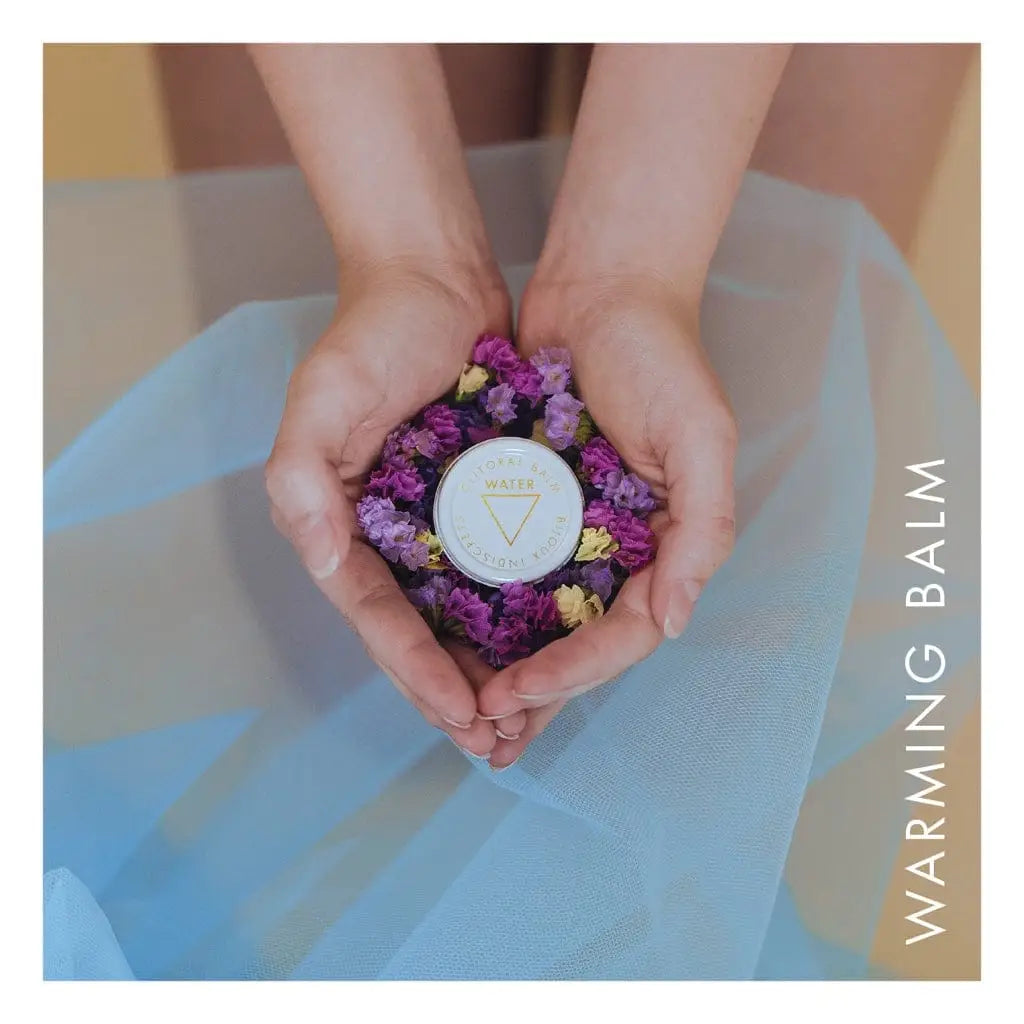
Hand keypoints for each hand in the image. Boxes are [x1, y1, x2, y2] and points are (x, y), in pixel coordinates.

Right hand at [265, 259, 522, 755]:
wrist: (433, 280)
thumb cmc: (371, 334)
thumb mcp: (321, 397)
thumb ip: (301, 478)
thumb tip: (322, 561)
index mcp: (342, 525)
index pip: (379, 617)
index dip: (416, 672)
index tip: (462, 716)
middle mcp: (386, 534)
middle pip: (419, 632)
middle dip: (454, 692)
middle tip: (498, 746)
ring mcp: (433, 521)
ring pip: (461, 616)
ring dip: (489, 670)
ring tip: (526, 723)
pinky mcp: (477, 500)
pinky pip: (498, 571)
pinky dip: (518, 615)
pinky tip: (549, 648)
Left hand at [477, 274, 737, 767]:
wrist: (601, 289)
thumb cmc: (662, 358)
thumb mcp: (702, 439)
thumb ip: (703, 530)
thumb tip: (674, 622)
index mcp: (662, 546)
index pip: (622, 635)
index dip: (573, 673)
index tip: (514, 694)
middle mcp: (618, 549)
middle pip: (576, 642)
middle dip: (533, 692)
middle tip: (479, 731)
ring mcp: (570, 529)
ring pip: (535, 619)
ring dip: (502, 667)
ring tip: (458, 709)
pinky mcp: (527, 502)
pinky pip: (501, 566)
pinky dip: (479, 608)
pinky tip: (442, 638)